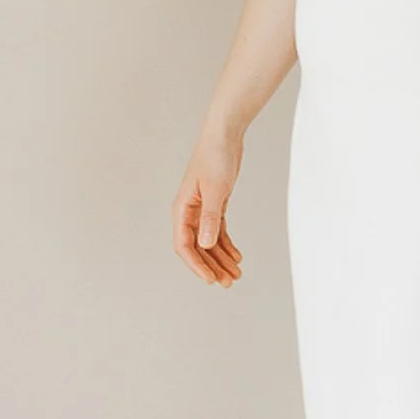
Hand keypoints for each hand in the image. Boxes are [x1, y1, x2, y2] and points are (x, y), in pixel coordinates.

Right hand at [174, 130, 243, 285]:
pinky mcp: (215, 205)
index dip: (196, 265)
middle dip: (212, 266)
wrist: (224, 135)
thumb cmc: (215, 157)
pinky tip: (237, 256)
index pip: (184, 245)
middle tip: (229, 282)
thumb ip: (210, 217)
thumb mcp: (216, 189)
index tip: (211, 279)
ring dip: (221, 259)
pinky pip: (218, 231)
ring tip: (236, 274)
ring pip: (209, 242)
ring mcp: (202, 209)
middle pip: (197, 248)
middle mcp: (189, 212)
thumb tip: (204, 244)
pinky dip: (227, 245)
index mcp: (182, 209)